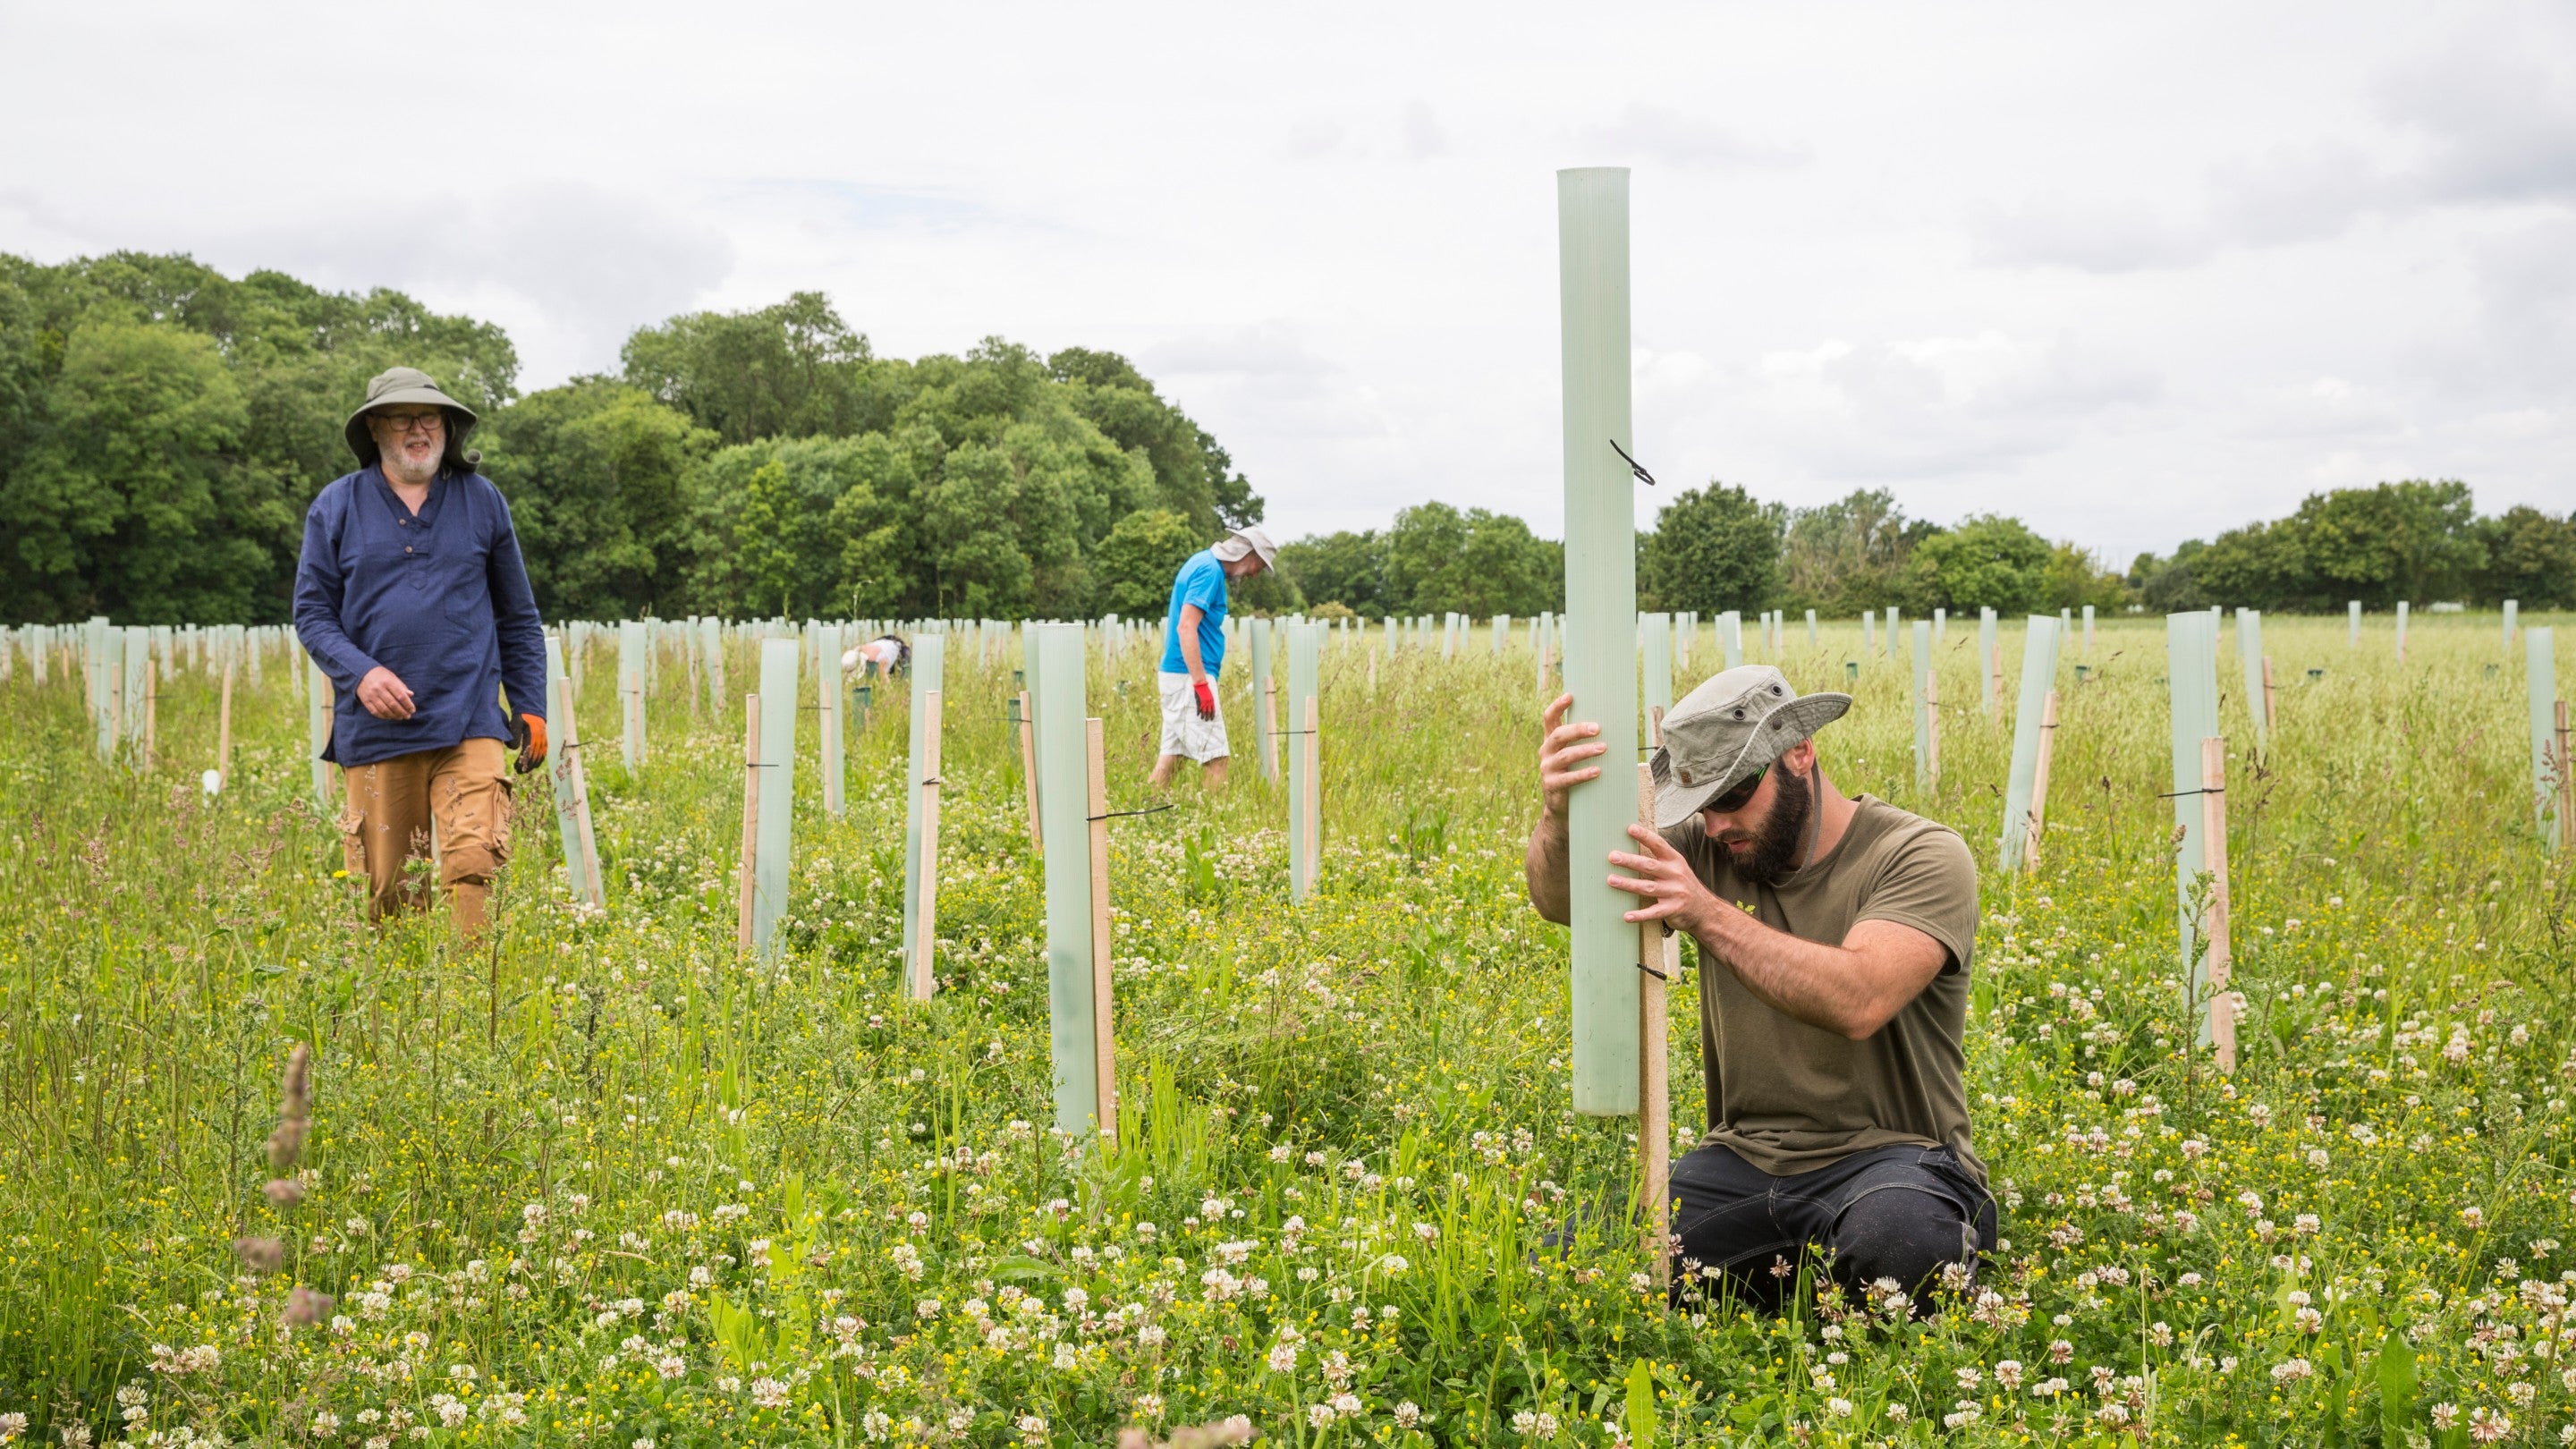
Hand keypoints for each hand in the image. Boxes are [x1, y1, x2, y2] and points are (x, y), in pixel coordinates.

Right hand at [357, 666, 415, 719]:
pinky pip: (375, 712)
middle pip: (393, 704)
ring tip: (400, 717)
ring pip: (384, 710)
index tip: (412, 710)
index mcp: (387, 682)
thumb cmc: (381, 676)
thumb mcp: (392, 677)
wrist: (362, 673)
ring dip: (394, 716)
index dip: (408, 704)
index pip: (400, 696)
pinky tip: (390, 717)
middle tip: (408, 716)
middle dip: (402, 712)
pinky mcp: (365, 701)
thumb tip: (411, 695)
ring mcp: (371, 696)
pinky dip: (384, 716)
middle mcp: (378, 689)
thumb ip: (401, 687)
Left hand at [511, 712, 546, 773]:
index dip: (522, 762)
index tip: (515, 767)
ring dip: (533, 765)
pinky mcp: (545, 741)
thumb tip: (513, 749)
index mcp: (533, 734)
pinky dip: (539, 760)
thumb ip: (514, 736)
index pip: (528, 752)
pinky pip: (544, 753)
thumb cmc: (522, 717)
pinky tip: (533, 765)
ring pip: (540, 756)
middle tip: (518, 772)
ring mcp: (544, 740)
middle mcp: (540, 738)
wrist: (533, 710)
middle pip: (535, 756)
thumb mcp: (515, 723)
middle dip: (527, 766)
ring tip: (525, 771)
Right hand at [1193, 679, 1216, 719]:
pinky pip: (1199, 708)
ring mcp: (1203, 702)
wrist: (1201, 684)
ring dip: (1203, 715)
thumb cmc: (1205, 689)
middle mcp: (1208, 702)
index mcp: (1212, 700)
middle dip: (1208, 716)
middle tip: (1207, 720)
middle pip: (1209, 711)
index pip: (1213, 709)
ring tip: (1203, 719)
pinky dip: (1198, 712)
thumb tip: (1210, 704)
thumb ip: (1210, 700)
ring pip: (1204, 710)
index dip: (1212, 714)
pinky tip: (1198, 715)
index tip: (1212, 718)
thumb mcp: (1209, 694)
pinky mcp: (1199, 701)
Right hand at [1538, 692, 1606, 817]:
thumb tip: (1618, 726)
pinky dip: (1583, 774)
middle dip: (1578, 729)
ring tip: (1603, 748)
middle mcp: (1545, 752)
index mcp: (1551, 741)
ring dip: (1585, 750)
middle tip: (1597, 727)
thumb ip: (1586, 743)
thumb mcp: (1576, 757)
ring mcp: (1547, 769)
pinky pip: (1568, 778)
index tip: (1571, 696)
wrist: (1562, 808)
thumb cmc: (1575, 775)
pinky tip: (1597, 771)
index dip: (1558, 706)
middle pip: (1558, 735)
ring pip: (1565, 756)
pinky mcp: (1552, 786)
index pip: (1549, 718)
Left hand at [1607, 823, 1719, 934]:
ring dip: (1628, 884)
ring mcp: (1675, 892)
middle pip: (1650, 866)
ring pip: (1648, 887)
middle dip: (1630, 861)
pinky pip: (1654, 912)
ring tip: (1611, 880)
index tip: (1630, 828)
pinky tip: (1626, 916)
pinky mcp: (1673, 910)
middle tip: (1612, 856)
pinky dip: (1640, 915)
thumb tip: (1630, 849)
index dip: (1645, 836)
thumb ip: (1658, 860)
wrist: (1706, 910)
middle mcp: (1675, 875)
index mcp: (1675, 861)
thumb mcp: (1676, 868)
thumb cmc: (1683, 885)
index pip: (1659, 845)